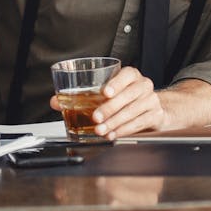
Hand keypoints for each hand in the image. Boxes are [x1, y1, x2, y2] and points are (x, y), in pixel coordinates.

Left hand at [47, 66, 164, 139]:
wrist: (153, 107)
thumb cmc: (125, 97)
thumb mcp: (106, 92)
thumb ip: (81, 96)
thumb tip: (55, 102)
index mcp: (131, 75)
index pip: (126, 75)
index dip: (116, 83)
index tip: (104, 92)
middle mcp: (143, 85)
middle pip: (129, 96)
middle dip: (110, 108)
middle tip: (96, 117)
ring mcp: (151, 100)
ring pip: (133, 111)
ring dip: (115, 122)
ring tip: (101, 130)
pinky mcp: (155, 115)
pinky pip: (139, 123)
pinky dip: (124, 130)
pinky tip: (113, 134)